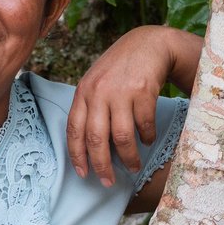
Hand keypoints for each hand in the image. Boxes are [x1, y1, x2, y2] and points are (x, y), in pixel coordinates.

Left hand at [66, 26, 201, 186]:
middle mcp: (99, 92)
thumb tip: (88, 148)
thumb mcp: (97, 82)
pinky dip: (147, 137)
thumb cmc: (120, 68)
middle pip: (96, 138)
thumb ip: (90, 108)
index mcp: (83, 92)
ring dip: (128, 157)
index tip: (83, 174)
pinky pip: (144, 124)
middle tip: (108, 182)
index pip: (74, 130)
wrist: (149, 43)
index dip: (77, 155)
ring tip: (133, 167)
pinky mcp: (143, 91)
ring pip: (121, 136)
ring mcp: (121, 91)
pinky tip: (148, 140)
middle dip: (102, 165)